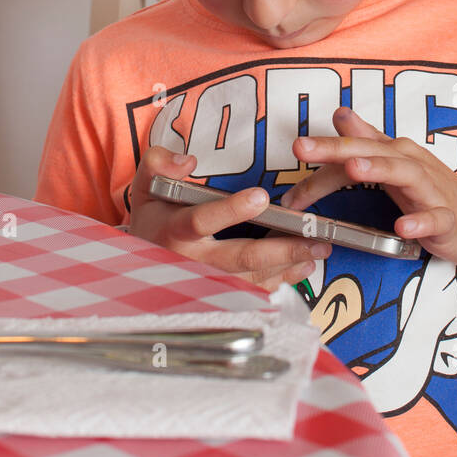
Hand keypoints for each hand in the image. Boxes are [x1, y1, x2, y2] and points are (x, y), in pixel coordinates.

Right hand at [127, 147, 331, 293]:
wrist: (138, 266)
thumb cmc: (153, 220)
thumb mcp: (146, 187)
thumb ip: (159, 165)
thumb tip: (188, 161)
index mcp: (175, 231)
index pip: (203, 220)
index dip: (231, 210)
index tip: (261, 196)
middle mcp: (194, 262)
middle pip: (241, 258)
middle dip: (281, 248)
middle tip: (312, 237)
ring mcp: (209, 283)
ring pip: (254, 279)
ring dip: (289, 264)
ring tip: (318, 249)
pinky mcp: (221, 295)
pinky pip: (255, 292)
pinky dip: (282, 281)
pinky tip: (303, 267)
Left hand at [280, 106, 456, 296]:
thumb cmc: (431, 192)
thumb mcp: (395, 165)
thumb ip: (367, 141)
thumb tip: (340, 113)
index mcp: (393, 153)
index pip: (351, 148)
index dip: (319, 154)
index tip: (291, 156)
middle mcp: (411, 164)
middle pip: (371, 151)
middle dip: (337, 148)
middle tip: (303, 147)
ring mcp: (432, 191)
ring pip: (405, 174)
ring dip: (378, 169)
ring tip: (353, 168)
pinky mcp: (448, 220)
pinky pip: (435, 219)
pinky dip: (420, 221)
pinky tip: (403, 226)